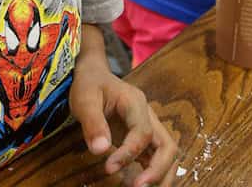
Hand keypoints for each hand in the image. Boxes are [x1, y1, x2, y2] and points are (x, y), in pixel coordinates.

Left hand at [70, 59, 176, 186]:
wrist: (94, 76)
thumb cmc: (90, 86)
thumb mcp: (84, 99)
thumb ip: (93, 124)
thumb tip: (100, 150)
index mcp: (135, 102)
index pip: (142, 132)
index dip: (128, 153)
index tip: (109, 168)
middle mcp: (148, 115)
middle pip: (167, 145)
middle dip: (158, 170)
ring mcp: (149, 126)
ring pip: (167, 153)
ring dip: (161, 175)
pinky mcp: (144, 138)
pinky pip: (156, 157)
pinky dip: (155, 173)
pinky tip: (142, 184)